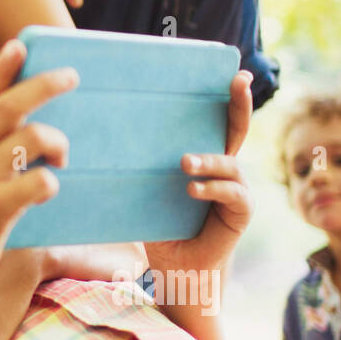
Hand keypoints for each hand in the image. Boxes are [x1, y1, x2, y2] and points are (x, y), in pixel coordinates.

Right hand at [0, 40, 76, 304]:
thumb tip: (29, 143)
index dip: (2, 69)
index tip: (20, 44)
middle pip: (12, 105)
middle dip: (44, 84)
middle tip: (71, 75)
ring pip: (31, 138)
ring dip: (57, 141)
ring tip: (64, 156)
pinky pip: (39, 183)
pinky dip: (50, 183)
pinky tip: (48, 192)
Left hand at [145, 70, 253, 282]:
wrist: (176, 267)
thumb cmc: (160, 223)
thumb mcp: (148, 190)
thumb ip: (140, 166)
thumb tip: (100, 136)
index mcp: (205, 157)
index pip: (218, 120)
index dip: (229, 96)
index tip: (234, 72)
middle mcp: (225, 169)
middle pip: (238, 129)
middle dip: (240, 103)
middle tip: (238, 82)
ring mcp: (236, 189)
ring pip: (231, 164)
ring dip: (209, 160)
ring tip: (185, 163)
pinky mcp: (241, 212)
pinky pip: (233, 194)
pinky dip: (213, 189)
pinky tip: (192, 190)